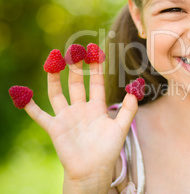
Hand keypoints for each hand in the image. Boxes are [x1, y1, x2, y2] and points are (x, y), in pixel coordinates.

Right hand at [23, 61, 137, 192]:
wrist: (93, 170)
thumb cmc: (108, 150)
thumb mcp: (121, 127)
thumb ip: (128, 109)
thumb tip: (133, 90)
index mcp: (97, 107)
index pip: (96, 82)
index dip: (96, 68)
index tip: (95, 52)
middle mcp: (81, 109)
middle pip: (77, 83)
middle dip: (76, 67)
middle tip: (74, 50)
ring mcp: (67, 117)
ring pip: (58, 93)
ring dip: (54, 78)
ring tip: (53, 60)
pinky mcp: (55, 128)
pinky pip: (39, 115)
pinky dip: (30, 106)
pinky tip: (22, 95)